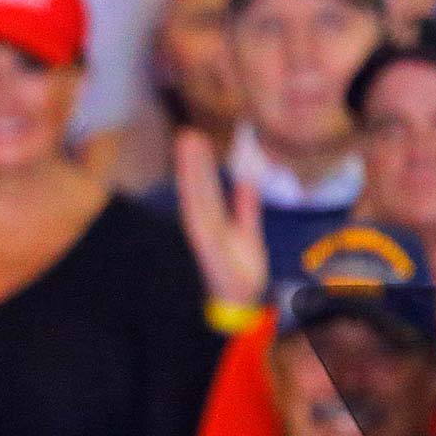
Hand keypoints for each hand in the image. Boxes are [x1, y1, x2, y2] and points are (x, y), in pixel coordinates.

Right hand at [175, 130, 268, 306]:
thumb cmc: (242, 274)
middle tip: (186, 133)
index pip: (207, 187)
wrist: (243, 302)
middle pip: (197, 187)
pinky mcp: (206, 242)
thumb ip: (246, 209)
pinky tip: (192, 176)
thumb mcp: (249, 234)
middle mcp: (204, 225)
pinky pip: (199, 213)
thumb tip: (246, 182)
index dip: (201, 165)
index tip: (196, 139)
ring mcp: (203, 233)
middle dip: (192, 161)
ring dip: (190, 170)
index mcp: (214, 222)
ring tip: (187, 144)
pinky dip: (194, 194)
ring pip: (195, 194)